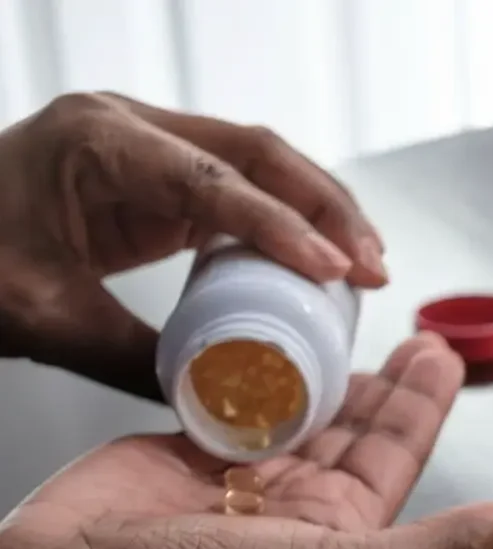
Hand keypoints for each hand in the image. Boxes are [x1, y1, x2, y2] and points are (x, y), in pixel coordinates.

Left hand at [0, 91, 388, 397]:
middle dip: (327, 210)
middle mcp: (130, 129)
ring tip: (367, 265)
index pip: (212, 181)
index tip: (337, 271)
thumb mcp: (48, 320)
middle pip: (257, 152)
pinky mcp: (160, 179)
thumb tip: (217, 405)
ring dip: (321, 212)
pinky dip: (289, 223)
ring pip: (260, 165)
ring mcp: (148, 148)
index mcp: (98, 143)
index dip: (283, 228)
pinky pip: (241, 191)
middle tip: (373, 267)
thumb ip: (134, 361)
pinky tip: (321, 260)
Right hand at [0, 333, 492, 548]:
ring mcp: (238, 480)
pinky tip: (275, 336)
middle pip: (354, 431)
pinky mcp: (182, 452)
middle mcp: (296, 508)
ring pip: (297, 412)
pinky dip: (255, 370)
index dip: (422, 407)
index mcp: (343, 535)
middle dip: (386, 382)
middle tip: (414, 330)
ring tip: (350, 319)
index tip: (441, 353)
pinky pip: (233, 400)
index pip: (397, 457)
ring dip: (326, 370)